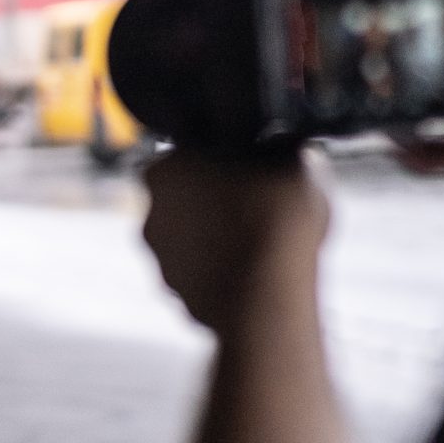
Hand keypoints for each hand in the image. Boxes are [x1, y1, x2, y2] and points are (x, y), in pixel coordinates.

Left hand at [142, 146, 330, 335]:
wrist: (269, 295)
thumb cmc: (276, 218)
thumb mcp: (293, 160)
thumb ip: (275, 149)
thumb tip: (281, 147)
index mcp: (164, 169)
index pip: (191, 154)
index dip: (224, 159)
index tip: (252, 169)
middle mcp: (150, 213)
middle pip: (188, 198)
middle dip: (217, 200)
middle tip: (259, 205)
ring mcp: (160, 257)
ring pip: (193, 239)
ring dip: (220, 238)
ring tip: (262, 241)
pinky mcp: (178, 293)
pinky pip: (203, 274)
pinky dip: (223, 271)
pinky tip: (255, 271)